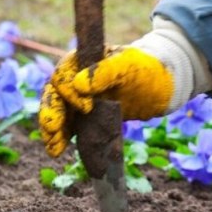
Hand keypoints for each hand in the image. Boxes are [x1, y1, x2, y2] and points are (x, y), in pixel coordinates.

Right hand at [38, 46, 173, 156]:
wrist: (160, 89)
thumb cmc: (146, 71)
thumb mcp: (129, 67)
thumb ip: (106, 72)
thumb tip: (78, 85)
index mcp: (82, 60)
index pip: (63, 74)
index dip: (68, 91)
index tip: (87, 107)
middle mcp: (75, 79)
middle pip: (53, 94)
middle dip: (51, 112)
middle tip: (53, 128)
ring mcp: (78, 99)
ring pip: (56, 112)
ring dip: (52, 129)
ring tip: (53, 148)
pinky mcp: (83, 118)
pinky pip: (67, 126)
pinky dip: (60, 138)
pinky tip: (57, 151)